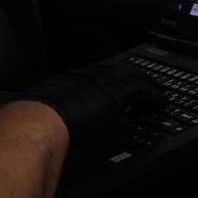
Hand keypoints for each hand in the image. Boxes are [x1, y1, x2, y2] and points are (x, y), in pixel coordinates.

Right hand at [16, 64, 160, 144]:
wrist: (40, 118)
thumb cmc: (35, 121)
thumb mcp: (43, 113)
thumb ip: (51, 114)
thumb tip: (47, 127)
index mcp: (71, 78)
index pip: (98, 74)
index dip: (111, 79)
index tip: (118, 84)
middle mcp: (90, 73)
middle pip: (119, 70)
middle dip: (134, 75)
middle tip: (146, 82)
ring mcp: (105, 79)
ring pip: (136, 76)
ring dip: (149, 84)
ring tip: (159, 91)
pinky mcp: (120, 90)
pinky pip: (145, 91)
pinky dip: (155, 96)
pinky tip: (162, 102)